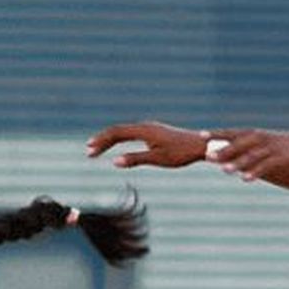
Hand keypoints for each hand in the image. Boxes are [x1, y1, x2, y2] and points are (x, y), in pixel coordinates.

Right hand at [87, 121, 210, 167]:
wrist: (200, 145)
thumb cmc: (181, 153)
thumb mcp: (158, 159)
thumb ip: (136, 159)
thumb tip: (115, 162)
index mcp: (144, 130)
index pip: (117, 133)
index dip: (102, 141)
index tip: (89, 150)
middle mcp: (145, 126)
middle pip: (118, 131)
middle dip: (102, 140)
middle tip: (88, 151)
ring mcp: (150, 128)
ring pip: (124, 131)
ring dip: (109, 140)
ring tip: (97, 149)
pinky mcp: (154, 132)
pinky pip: (132, 133)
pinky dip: (120, 139)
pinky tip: (116, 146)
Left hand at [204, 129, 288, 181]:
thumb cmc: (275, 146)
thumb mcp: (258, 143)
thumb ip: (241, 149)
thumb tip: (220, 155)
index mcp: (252, 134)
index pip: (232, 132)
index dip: (217, 133)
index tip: (202, 135)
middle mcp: (259, 139)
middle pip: (239, 144)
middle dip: (223, 150)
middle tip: (208, 157)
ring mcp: (270, 148)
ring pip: (251, 156)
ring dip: (237, 163)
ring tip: (224, 170)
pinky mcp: (280, 158)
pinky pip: (265, 166)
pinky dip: (255, 172)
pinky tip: (245, 179)